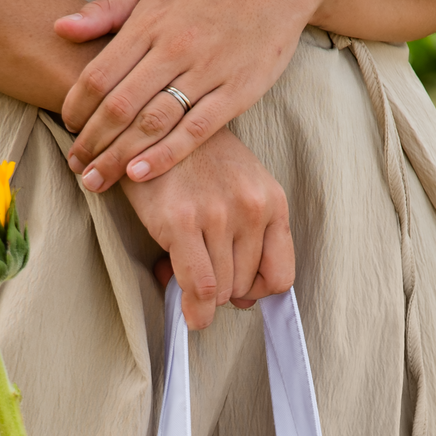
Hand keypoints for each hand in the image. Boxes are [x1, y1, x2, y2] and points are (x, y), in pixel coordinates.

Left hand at [55, 0, 317, 192]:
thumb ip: (109, 11)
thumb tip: (62, 29)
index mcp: (150, 23)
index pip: (100, 73)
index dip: (77, 106)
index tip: (68, 127)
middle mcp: (174, 48)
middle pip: (120, 105)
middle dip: (92, 141)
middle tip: (76, 166)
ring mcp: (206, 72)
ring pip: (151, 123)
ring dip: (118, 156)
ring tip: (97, 180)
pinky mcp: (236, 92)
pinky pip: (194, 131)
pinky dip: (164, 155)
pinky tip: (139, 175)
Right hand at [120, 126, 293, 329]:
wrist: (154, 125)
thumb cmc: (197, 162)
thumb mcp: (240, 190)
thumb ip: (251, 240)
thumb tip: (245, 302)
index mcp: (272, 200)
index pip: (281, 276)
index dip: (257, 291)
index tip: (237, 285)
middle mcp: (251, 207)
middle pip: (245, 287)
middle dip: (222, 289)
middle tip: (199, 269)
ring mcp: (218, 214)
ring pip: (222, 292)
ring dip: (202, 294)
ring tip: (182, 266)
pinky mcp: (182, 221)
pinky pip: (200, 287)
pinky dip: (195, 310)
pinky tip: (188, 311)